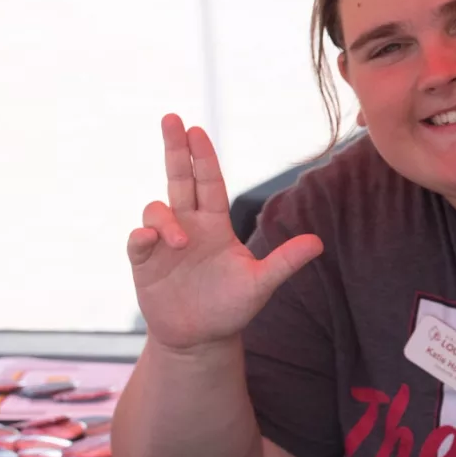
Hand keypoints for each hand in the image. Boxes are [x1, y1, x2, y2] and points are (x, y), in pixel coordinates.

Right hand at [127, 115, 322, 353]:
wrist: (200, 338)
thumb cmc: (231, 307)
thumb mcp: (261, 284)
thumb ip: (285, 262)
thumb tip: (318, 242)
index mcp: (216, 225)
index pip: (209, 182)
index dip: (203, 156)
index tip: (196, 129)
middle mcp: (189, 226)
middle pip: (179, 178)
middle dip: (175, 148)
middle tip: (171, 118)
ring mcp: (163, 243)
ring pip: (157, 209)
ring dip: (165, 218)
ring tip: (179, 242)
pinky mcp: (145, 263)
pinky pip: (137, 240)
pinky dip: (141, 235)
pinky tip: (150, 239)